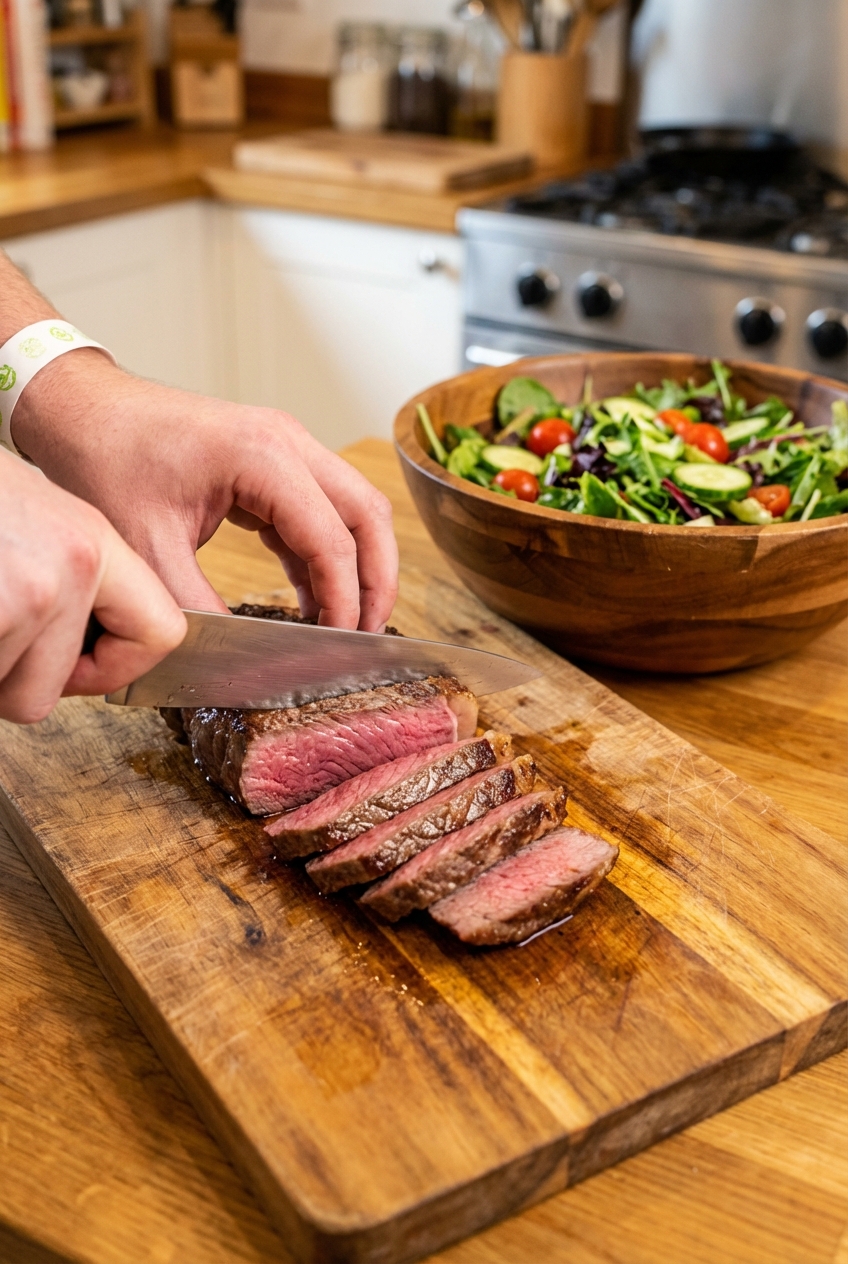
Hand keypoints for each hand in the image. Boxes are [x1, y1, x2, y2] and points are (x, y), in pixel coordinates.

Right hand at [0, 451, 185, 722]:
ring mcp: (24, 594)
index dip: (115, 669)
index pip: (160, 633)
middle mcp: (69, 568)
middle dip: (6, 681)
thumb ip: (75, 587)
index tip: (78, 671)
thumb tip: (96, 667)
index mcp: (94, 544)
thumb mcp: (39, 524)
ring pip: (6, 693)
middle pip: (48, 690)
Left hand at [13, 353, 398, 631]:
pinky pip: (320, 510)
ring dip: (359, 565)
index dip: (343, 597)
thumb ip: (198, 605)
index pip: (332, 537)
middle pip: (366, 514)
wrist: (81, 410)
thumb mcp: (148, 546)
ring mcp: (286, 446)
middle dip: (376, 579)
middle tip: (367, 634)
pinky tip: (311, 599)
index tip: (336, 644)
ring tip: (347, 623)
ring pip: (354, 509)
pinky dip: (325, 555)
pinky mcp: (273, 461)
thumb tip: (239, 655)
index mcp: (262, 455)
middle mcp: (287, 442)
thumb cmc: (106, 458)